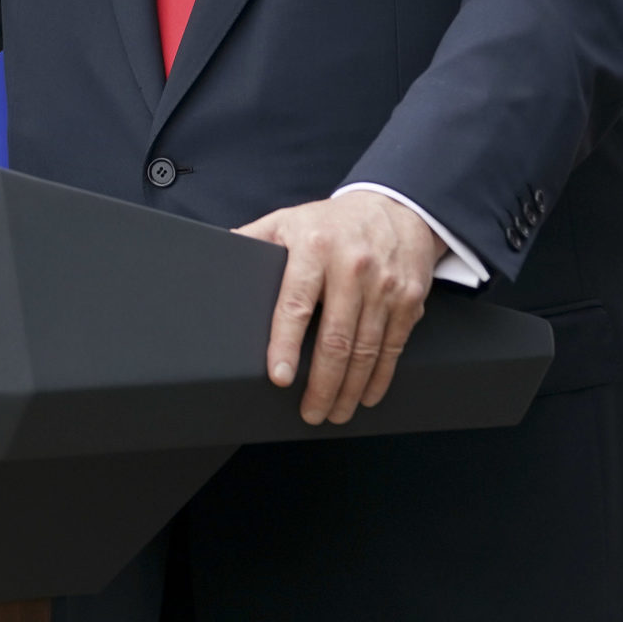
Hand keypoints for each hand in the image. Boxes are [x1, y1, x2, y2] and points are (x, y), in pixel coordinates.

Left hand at [237, 195, 446, 424]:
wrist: (396, 209)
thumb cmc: (331, 223)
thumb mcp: (287, 221)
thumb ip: (252, 240)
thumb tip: (213, 253)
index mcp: (314, 247)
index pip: (295, 304)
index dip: (285, 344)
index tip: (279, 376)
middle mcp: (352, 267)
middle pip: (335, 337)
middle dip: (322, 383)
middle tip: (310, 412)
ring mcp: (385, 285)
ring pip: (366, 349)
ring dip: (350, 388)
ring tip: (334, 411)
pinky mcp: (409, 300)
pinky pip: (393, 346)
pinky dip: (380, 377)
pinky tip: (366, 395)